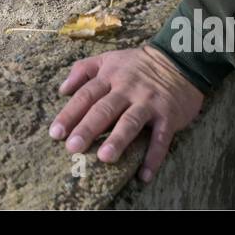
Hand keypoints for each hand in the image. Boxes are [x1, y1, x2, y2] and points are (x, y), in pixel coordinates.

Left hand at [50, 45, 203, 182]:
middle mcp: (128, 89)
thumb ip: (83, 70)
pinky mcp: (168, 116)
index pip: (86, 96)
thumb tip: (62, 90)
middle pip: (104, 109)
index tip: (55, 133)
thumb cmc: (137, 64)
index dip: (70, 114)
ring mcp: (148, 102)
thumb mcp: (109, 59)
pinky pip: (160, 138)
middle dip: (88, 128)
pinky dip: (153, 157)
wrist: (179, 61)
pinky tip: (144, 175)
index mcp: (110, 77)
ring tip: (105, 158)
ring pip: (131, 122)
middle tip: (72, 147)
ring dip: (118, 140)